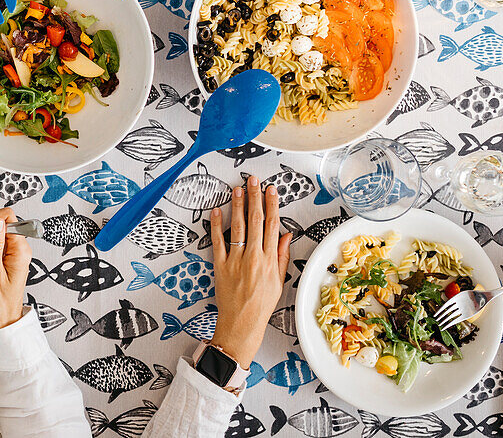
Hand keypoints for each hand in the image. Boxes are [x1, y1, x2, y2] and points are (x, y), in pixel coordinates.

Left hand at [208, 176, 291, 368]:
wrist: (242, 323)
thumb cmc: (261, 304)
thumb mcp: (279, 281)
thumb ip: (282, 256)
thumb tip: (286, 235)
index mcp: (270, 261)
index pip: (272, 226)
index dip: (272, 205)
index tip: (271, 190)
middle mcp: (254, 258)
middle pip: (256, 221)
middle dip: (255, 197)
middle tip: (253, 180)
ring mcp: (236, 261)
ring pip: (238, 227)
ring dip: (238, 205)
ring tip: (237, 188)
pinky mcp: (220, 266)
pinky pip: (218, 242)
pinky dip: (216, 225)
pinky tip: (216, 210)